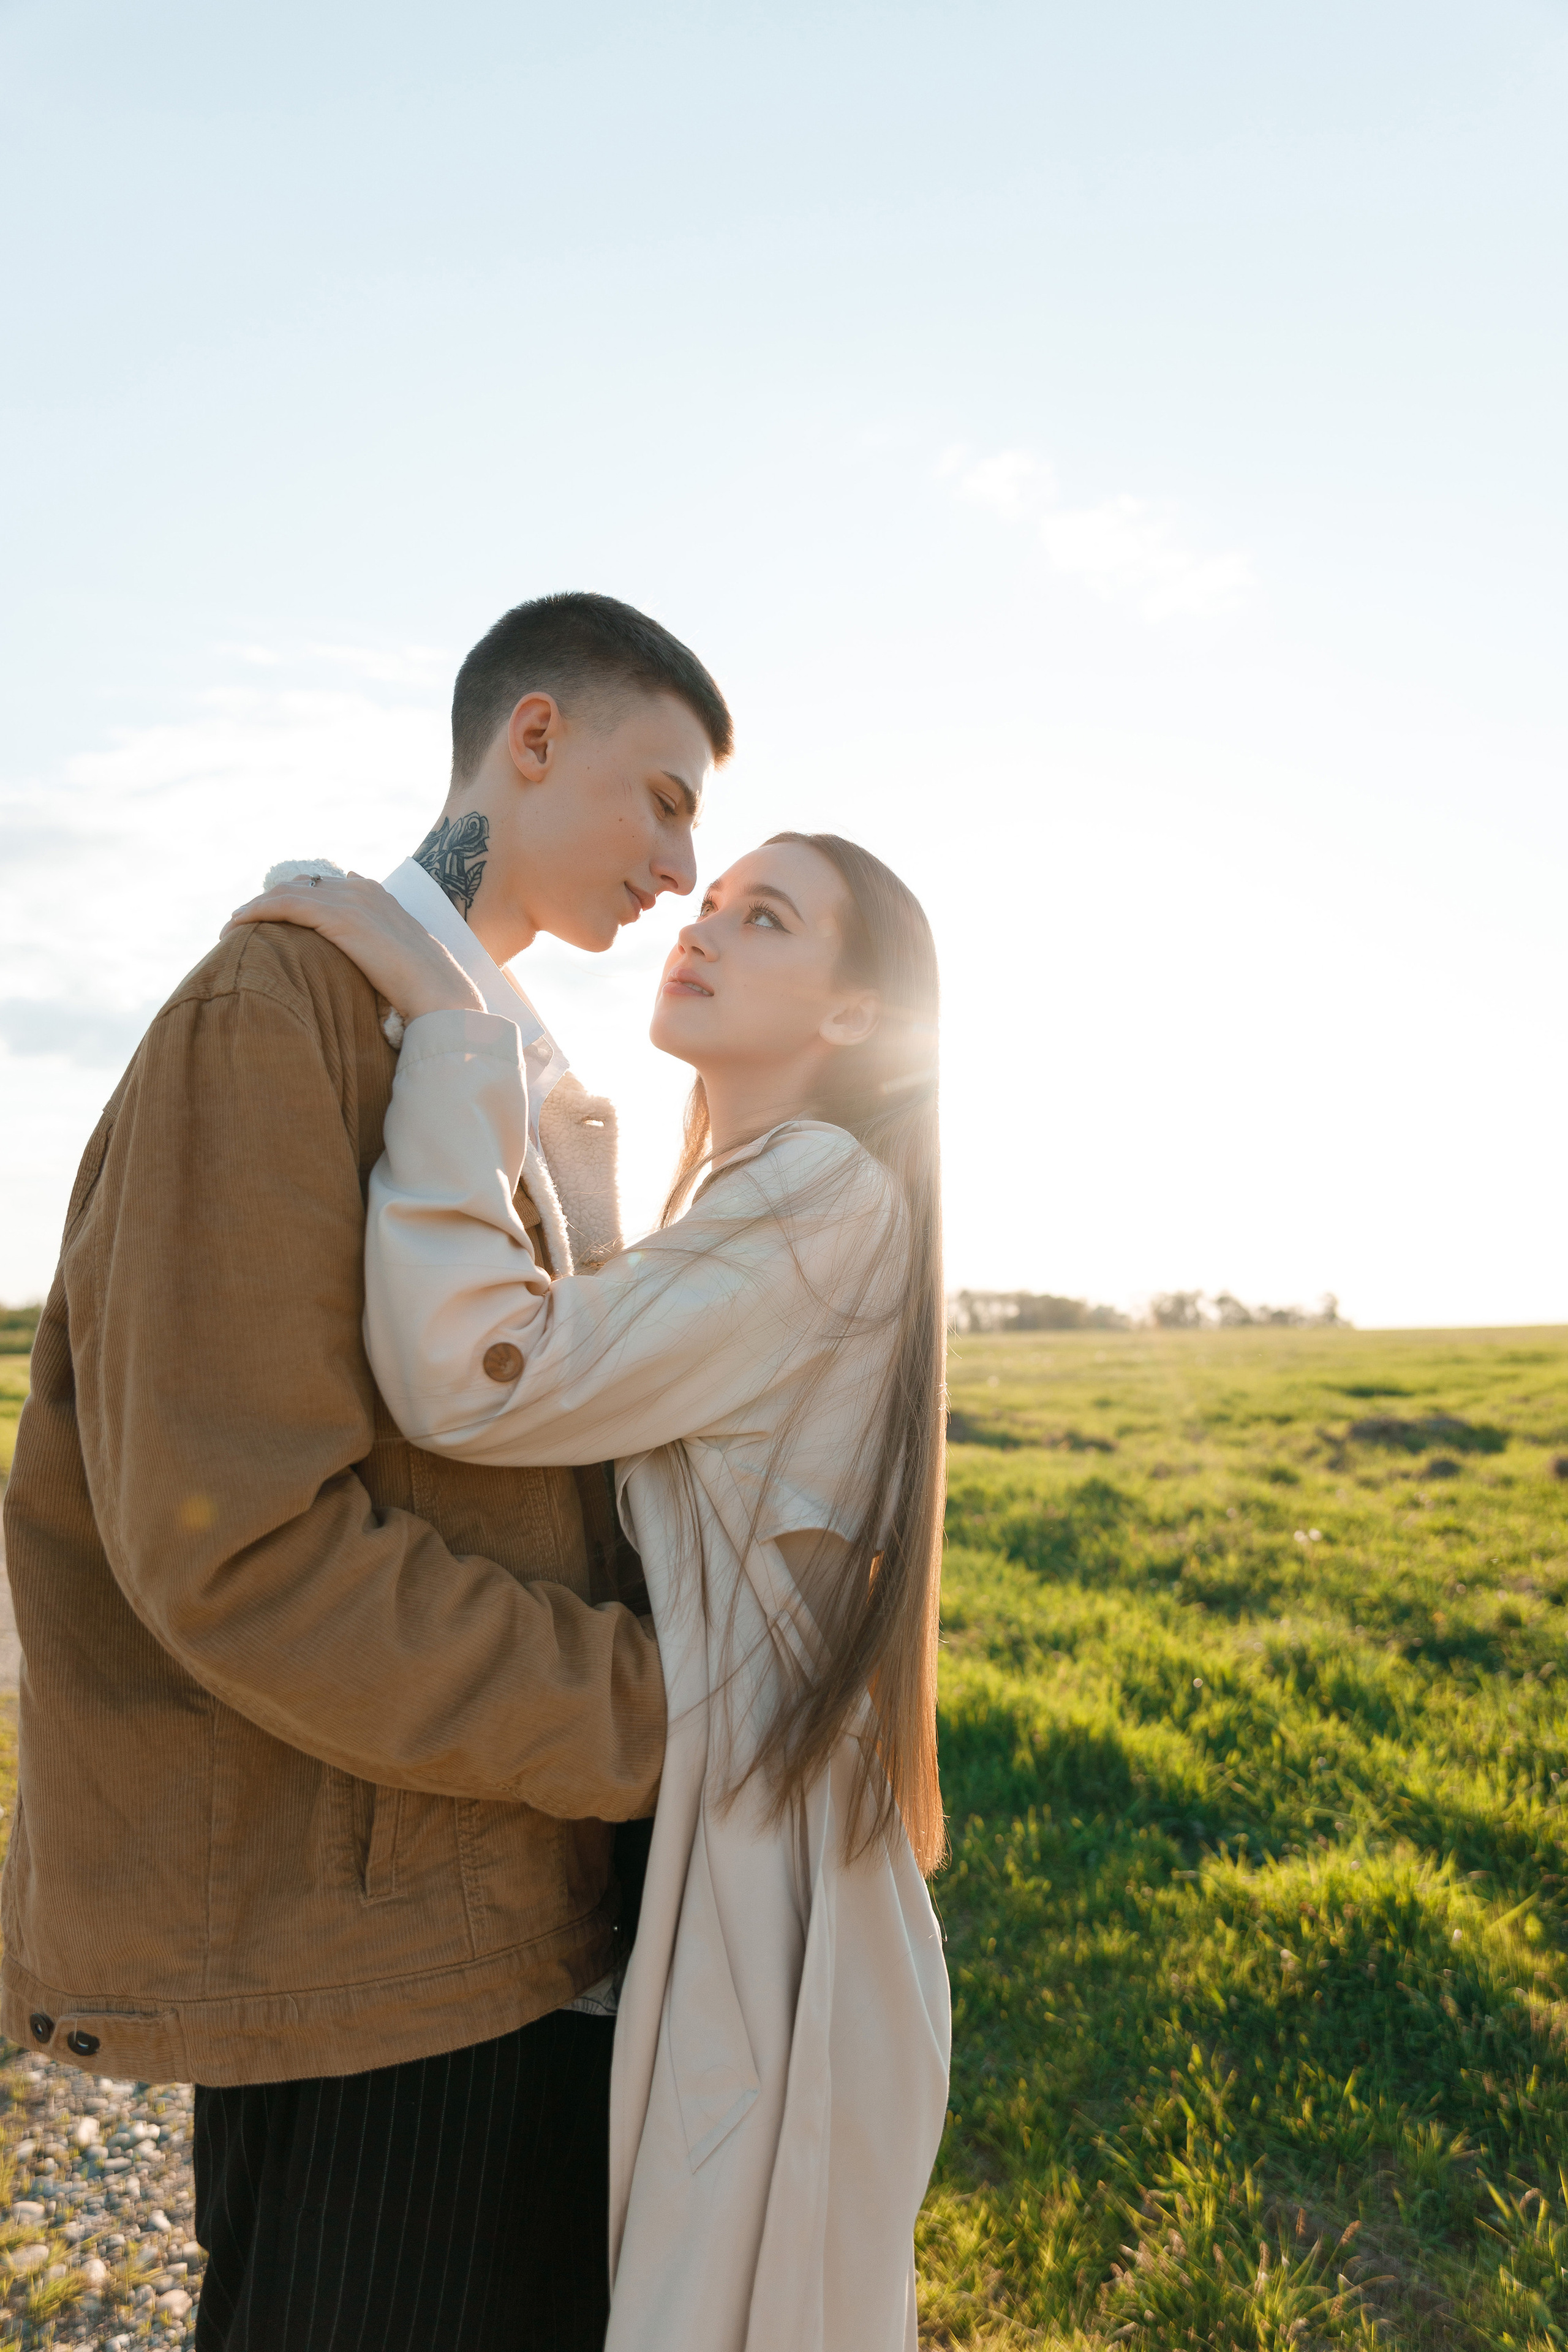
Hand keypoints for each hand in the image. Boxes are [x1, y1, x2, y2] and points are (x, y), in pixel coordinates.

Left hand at [222, 874, 486, 1019]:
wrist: (442, 998)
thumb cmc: (424, 991)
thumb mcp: (399, 961)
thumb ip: (377, 947)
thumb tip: (361, 953)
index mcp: (377, 895)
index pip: (321, 886)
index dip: (291, 899)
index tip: (269, 921)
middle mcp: (361, 889)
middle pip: (298, 885)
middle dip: (267, 902)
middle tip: (241, 927)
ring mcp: (351, 900)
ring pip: (285, 893)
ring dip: (254, 908)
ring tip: (231, 930)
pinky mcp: (338, 918)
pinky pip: (283, 906)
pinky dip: (255, 913)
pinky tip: (235, 928)